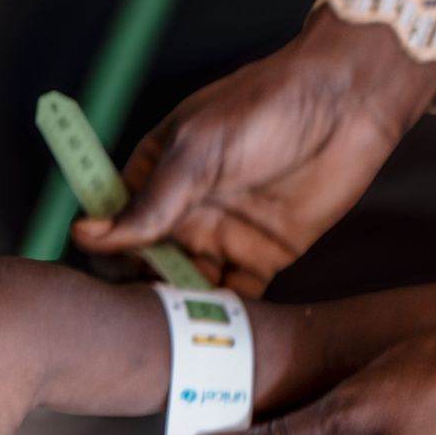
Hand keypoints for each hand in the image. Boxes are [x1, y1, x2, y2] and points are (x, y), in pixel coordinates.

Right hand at [72, 9, 435, 295]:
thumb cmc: (267, 106)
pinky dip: (225, 317)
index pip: (113, 223)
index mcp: (156, 175)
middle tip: (153, 302)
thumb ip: (149, 201)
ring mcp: (221, 236)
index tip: (113, 272)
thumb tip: (89, 233)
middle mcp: (184, 210)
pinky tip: (219, 328)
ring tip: (182, 323)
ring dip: (181, 308)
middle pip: (145, 264)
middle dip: (143, 287)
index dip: (107, 252)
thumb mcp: (197, 151)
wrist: (346, 106)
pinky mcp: (261, 257)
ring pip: (186, 286)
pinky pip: (234, 297)